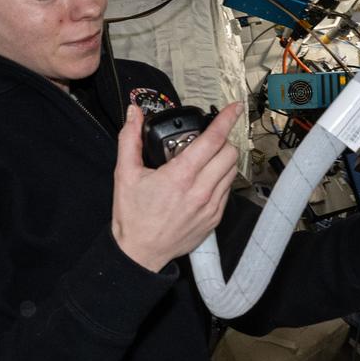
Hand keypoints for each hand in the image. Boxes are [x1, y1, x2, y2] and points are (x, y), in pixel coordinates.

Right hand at [111, 102, 244, 272]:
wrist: (140, 252)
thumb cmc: (132, 216)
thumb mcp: (125, 174)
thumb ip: (129, 140)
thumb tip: (134, 115)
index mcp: (180, 177)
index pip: (212, 140)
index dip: (226, 120)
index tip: (234, 108)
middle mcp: (200, 191)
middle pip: (229, 153)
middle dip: (222, 141)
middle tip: (207, 140)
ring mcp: (211, 206)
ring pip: (232, 171)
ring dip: (223, 160)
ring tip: (205, 161)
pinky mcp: (215, 218)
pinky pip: (228, 190)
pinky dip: (220, 179)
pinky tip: (203, 181)